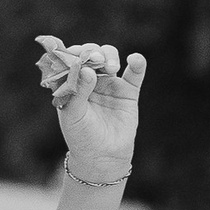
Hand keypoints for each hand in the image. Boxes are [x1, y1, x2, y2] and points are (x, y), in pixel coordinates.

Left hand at [35, 35, 144, 186]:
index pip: (71, 60)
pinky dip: (137, 64)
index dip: (75, 54)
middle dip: (93, 53)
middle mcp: (90, 80)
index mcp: (72, 83)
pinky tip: (135, 59)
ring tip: (110, 67)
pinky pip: (134, 74)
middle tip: (96, 61)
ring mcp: (109, 84)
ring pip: (110, 59)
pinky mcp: (128, 92)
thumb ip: (78, 91)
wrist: (102, 157)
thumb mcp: (73, 115)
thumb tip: (87, 69)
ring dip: (110, 56)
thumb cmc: (81, 136)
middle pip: (92, 54)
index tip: (79, 57)